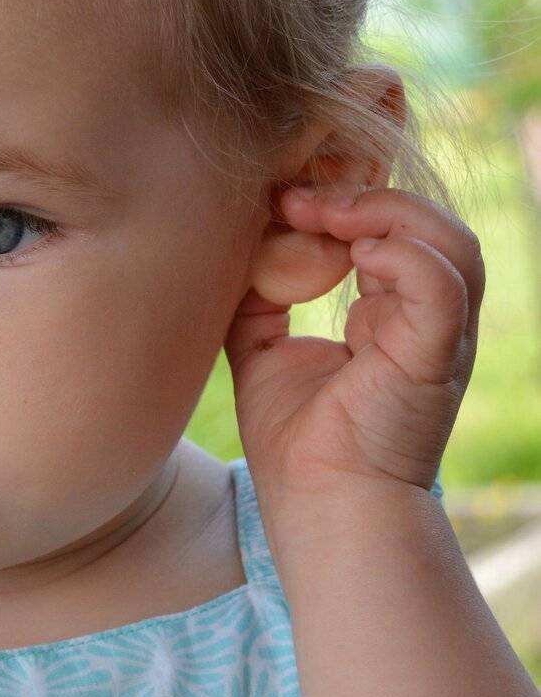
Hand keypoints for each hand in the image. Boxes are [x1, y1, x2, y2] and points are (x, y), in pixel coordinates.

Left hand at [222, 183, 482, 501]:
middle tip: (294, 199)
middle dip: (361, 195)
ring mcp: (438, 335)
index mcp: (389, 312)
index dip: (341, 200)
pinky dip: (402, 254)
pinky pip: (443, 285)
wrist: (316, 501)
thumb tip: (246, 241)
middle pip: (426, 223)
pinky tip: (353, 255)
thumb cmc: (294, 437)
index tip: (280, 199)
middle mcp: (424, 318)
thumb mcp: (261, 346)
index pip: (390, 228)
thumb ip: (257, 294)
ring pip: (450, 241)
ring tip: (324, 215)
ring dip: (385, 211)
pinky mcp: (436, 355)